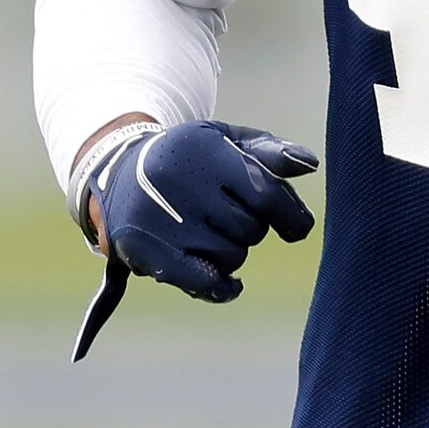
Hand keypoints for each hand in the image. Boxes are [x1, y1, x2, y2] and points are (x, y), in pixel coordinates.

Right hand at [91, 120, 317, 302]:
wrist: (119, 171)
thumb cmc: (191, 156)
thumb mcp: (226, 139)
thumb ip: (269, 151)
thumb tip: (310, 164)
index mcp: (208, 153)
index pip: (266, 193)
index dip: (291, 215)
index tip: (298, 228)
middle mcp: (184, 187)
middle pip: (250, 228)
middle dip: (253, 226)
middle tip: (231, 214)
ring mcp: (165, 223)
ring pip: (231, 256)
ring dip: (233, 251)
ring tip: (211, 231)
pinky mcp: (149, 254)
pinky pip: (202, 282)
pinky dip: (222, 288)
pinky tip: (232, 285)